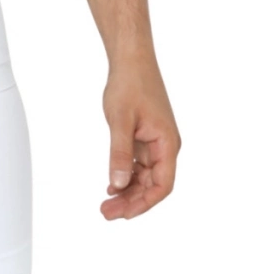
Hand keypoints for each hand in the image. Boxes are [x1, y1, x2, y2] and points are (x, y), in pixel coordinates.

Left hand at [100, 58, 180, 219]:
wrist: (131, 60)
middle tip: (106, 212)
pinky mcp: (145, 137)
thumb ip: (119, 153)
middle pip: (153, 184)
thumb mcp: (120, 120)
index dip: (145, 203)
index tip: (124, 214)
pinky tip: (111, 184)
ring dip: (127, 191)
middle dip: (131, 201)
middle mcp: (165, 146)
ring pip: (145, 176)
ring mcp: (155, 142)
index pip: (162, 185)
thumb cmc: (130, 84)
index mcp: (167, 143)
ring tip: (106, 204)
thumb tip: (117, 183)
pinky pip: (138, 164)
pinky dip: (126, 175)